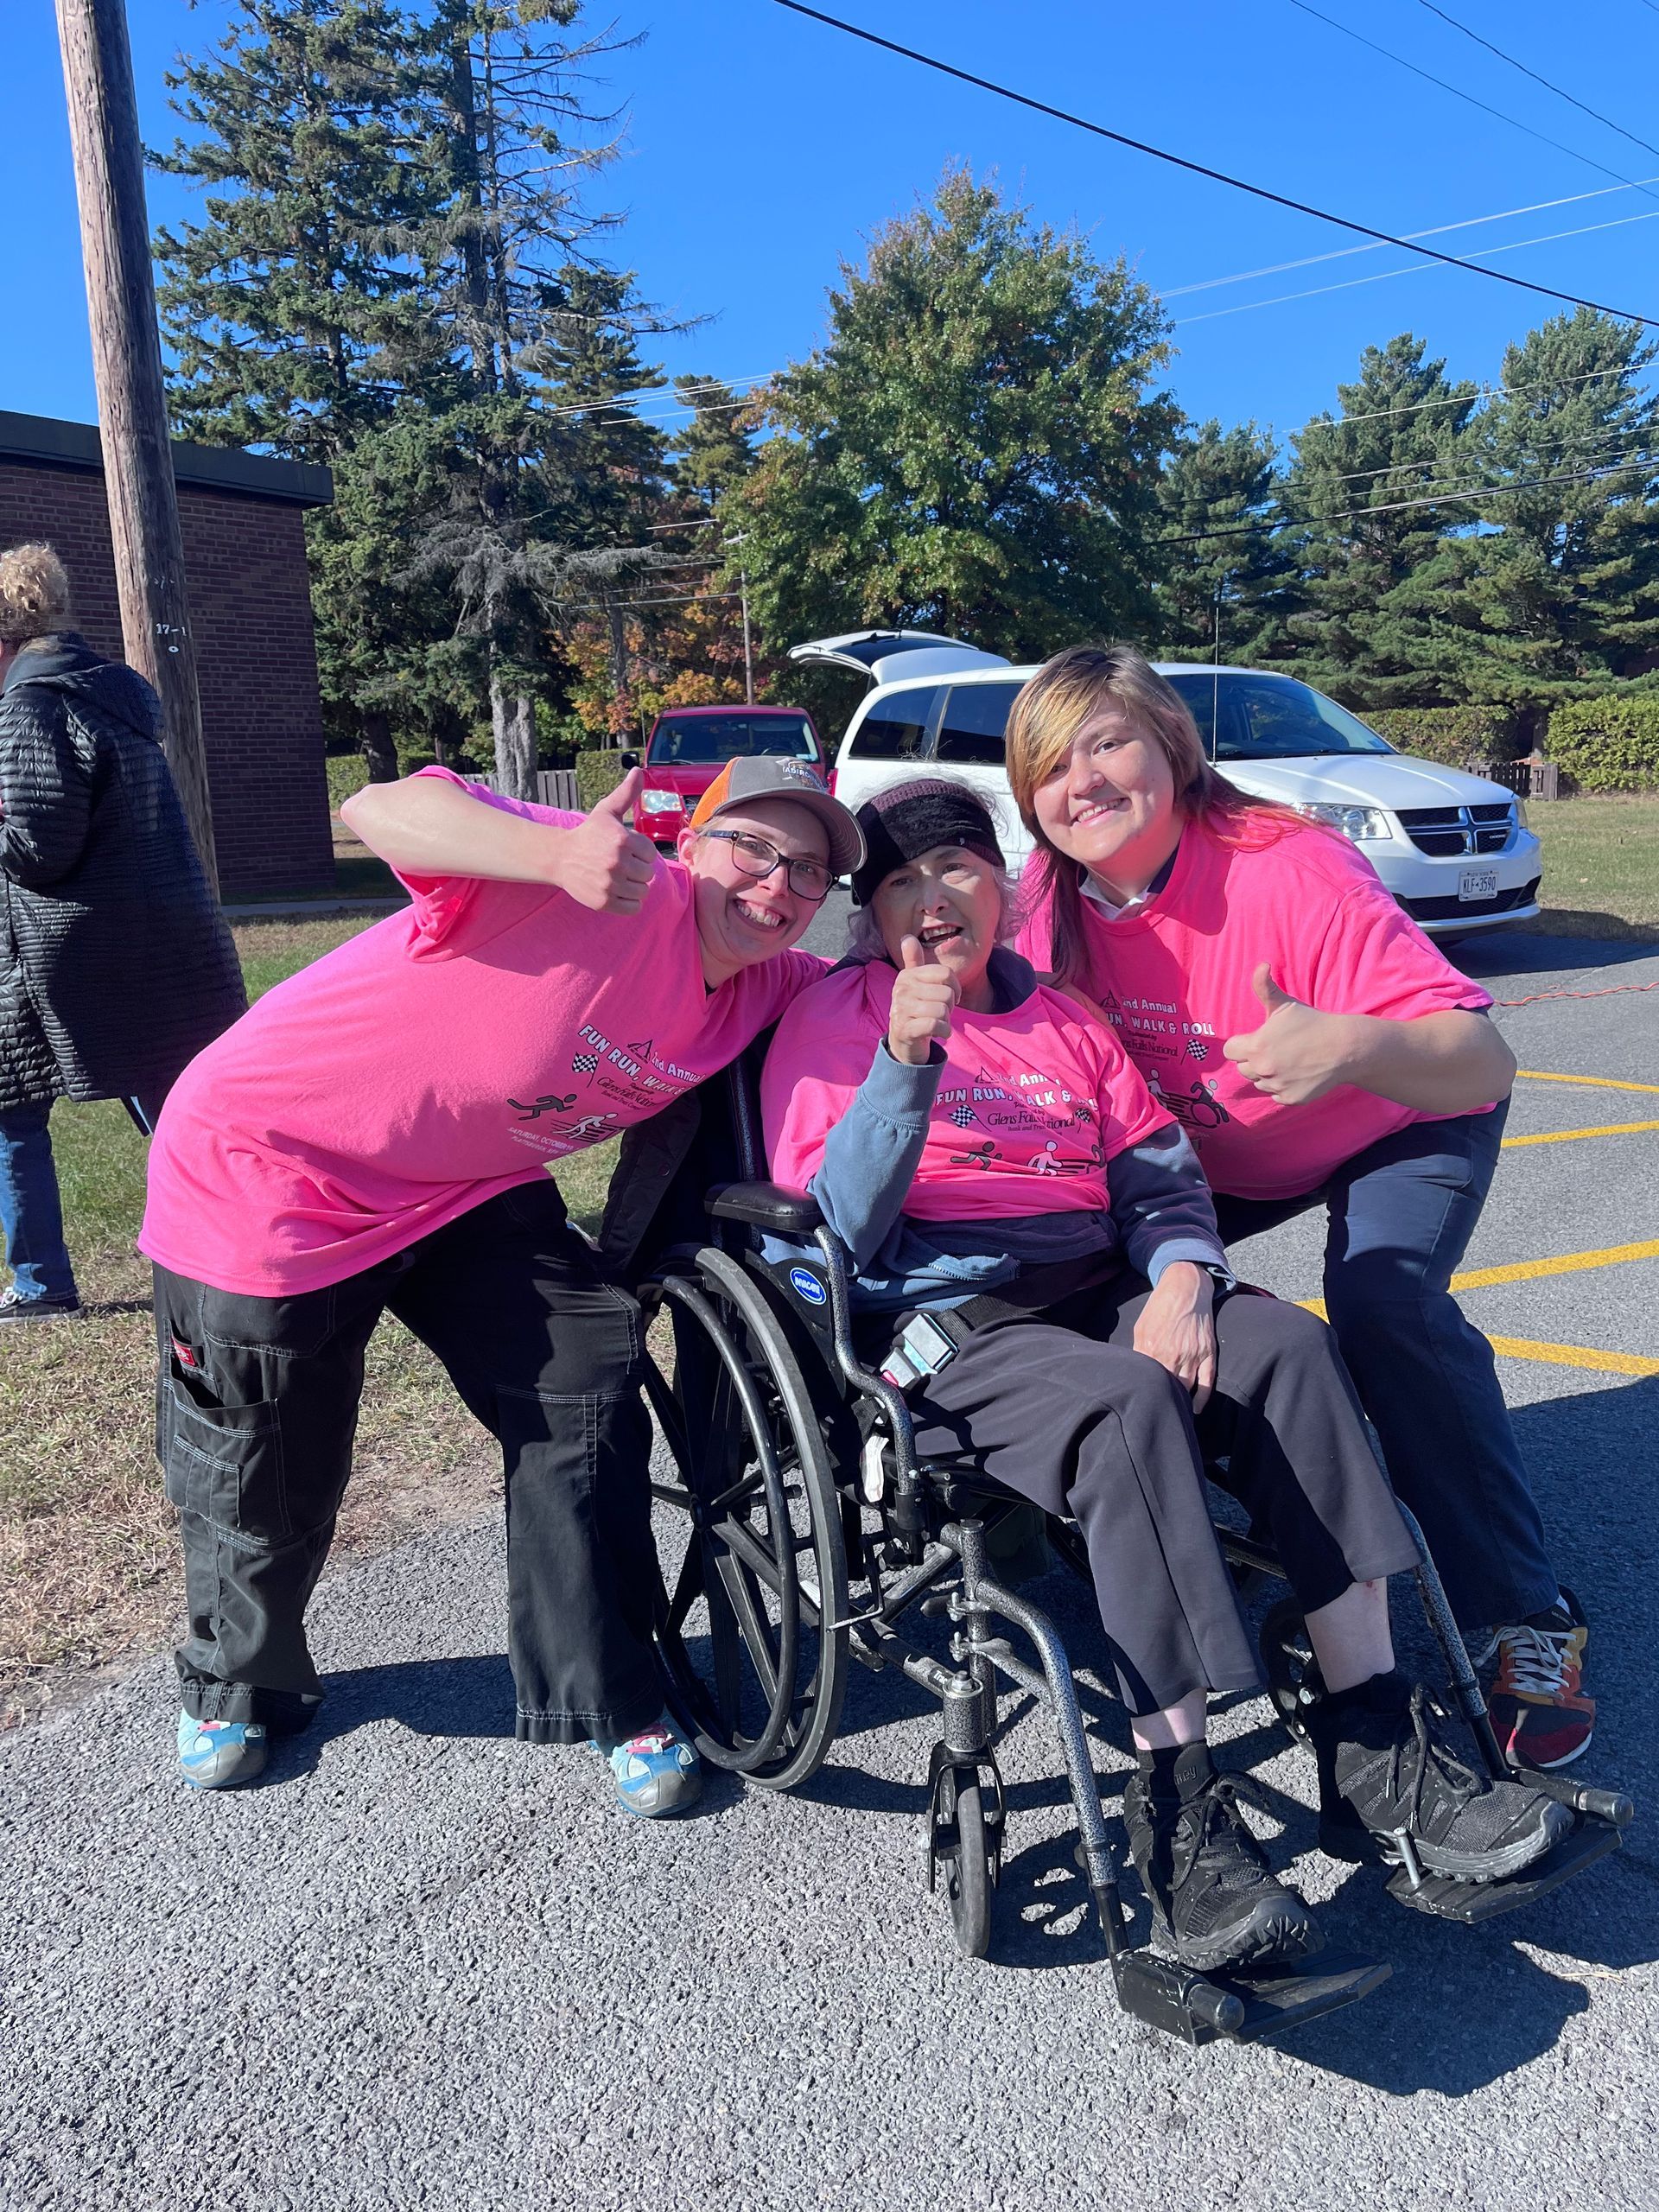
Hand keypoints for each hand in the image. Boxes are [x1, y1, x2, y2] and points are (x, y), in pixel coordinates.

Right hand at [553, 769, 657, 913]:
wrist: (560, 857)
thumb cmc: (588, 834)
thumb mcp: (606, 811)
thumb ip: (626, 793)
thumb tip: (639, 770)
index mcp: (623, 840)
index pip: (651, 855)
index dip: (640, 853)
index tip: (625, 850)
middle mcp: (617, 863)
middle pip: (648, 874)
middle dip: (637, 870)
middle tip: (620, 864)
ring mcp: (610, 884)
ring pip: (643, 892)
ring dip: (634, 886)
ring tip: (619, 878)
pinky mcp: (603, 902)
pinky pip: (633, 908)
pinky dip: (629, 902)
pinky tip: (617, 891)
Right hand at [887, 935, 957, 1064]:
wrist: (904, 1041)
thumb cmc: (915, 1009)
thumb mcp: (915, 983)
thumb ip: (913, 961)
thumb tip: (907, 937)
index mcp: (907, 975)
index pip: (945, 973)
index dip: (955, 987)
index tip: (949, 997)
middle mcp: (901, 990)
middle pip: (947, 993)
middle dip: (950, 1007)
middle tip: (940, 1013)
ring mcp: (900, 1010)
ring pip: (942, 1010)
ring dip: (946, 1021)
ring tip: (937, 1023)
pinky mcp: (904, 1029)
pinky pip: (935, 1025)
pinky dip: (944, 1032)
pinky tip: (939, 1034)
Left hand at [1132, 1262, 1216, 1411]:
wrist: (1185, 1288)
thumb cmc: (1160, 1307)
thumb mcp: (1141, 1327)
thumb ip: (1138, 1351)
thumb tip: (1135, 1371)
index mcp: (1152, 1349)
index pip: (1148, 1380)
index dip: (1145, 1391)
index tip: (1142, 1402)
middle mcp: (1173, 1355)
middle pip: (1167, 1388)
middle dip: (1162, 1400)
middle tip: (1158, 1411)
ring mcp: (1193, 1355)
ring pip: (1186, 1388)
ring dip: (1181, 1402)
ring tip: (1175, 1412)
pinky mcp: (1208, 1352)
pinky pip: (1207, 1382)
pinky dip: (1202, 1398)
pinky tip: (1195, 1408)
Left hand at [1221, 963, 1362, 1104]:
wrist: (1344, 1047)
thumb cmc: (1312, 1022)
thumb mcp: (1285, 1004)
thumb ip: (1264, 986)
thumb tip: (1261, 965)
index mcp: (1256, 1046)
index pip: (1230, 1050)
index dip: (1242, 1044)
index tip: (1257, 1038)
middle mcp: (1263, 1069)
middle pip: (1243, 1068)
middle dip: (1254, 1059)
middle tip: (1276, 1049)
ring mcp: (1277, 1086)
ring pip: (1259, 1082)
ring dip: (1268, 1074)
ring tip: (1289, 1060)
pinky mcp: (1290, 1099)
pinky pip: (1276, 1094)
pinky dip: (1284, 1087)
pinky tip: (1298, 1073)